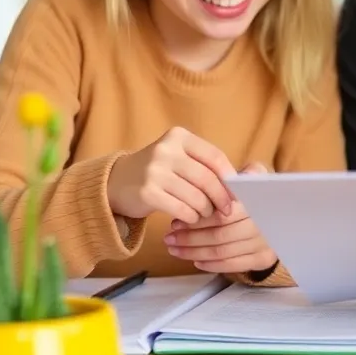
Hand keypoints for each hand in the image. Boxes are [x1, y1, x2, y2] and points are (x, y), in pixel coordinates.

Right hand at [106, 126, 234, 223]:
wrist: (117, 182)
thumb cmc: (158, 171)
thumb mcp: (178, 158)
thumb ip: (203, 165)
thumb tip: (236, 185)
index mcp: (179, 136)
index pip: (214, 157)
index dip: (229, 177)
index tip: (238, 192)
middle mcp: (166, 150)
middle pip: (207, 178)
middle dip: (221, 198)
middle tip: (227, 210)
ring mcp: (154, 171)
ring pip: (195, 197)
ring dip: (206, 210)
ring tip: (205, 213)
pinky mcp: (147, 192)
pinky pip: (181, 209)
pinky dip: (191, 217)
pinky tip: (191, 218)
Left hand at [163, 162, 278, 273]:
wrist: (284, 212)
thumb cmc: (258, 193)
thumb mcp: (255, 176)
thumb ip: (244, 173)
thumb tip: (239, 176)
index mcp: (259, 204)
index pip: (223, 216)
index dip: (198, 220)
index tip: (176, 221)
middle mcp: (265, 226)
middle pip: (220, 236)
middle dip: (191, 238)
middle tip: (170, 237)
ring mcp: (265, 244)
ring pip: (223, 252)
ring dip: (195, 252)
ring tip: (175, 248)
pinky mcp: (264, 259)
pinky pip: (234, 265)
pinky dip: (212, 265)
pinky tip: (195, 260)